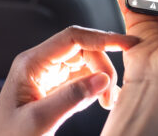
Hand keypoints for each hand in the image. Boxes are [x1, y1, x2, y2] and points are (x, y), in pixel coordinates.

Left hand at [0, 26, 138, 135]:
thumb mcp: (40, 120)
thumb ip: (72, 98)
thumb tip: (102, 78)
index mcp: (31, 64)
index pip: (72, 38)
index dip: (102, 38)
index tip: (127, 43)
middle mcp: (39, 66)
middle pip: (82, 50)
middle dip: (102, 67)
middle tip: (112, 94)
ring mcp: (46, 78)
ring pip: (83, 65)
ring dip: (101, 79)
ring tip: (109, 102)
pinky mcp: (52, 93)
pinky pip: (80, 82)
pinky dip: (95, 89)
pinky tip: (101, 101)